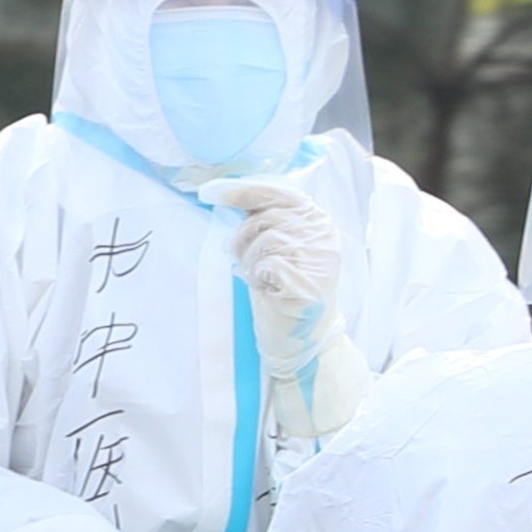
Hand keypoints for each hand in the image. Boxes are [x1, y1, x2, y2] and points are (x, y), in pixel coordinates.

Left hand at [218, 169, 347, 331]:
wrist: (300, 340)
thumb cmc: (281, 291)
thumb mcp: (274, 247)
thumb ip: (263, 220)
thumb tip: (229, 192)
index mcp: (317, 220)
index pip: (278, 193)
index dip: (241, 190)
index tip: (208, 192)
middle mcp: (323, 234)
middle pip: (267, 217)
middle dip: (243, 238)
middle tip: (242, 260)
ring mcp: (320, 258)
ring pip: (266, 240)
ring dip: (251, 261)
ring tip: (260, 278)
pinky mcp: (309, 282)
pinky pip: (268, 265)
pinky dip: (259, 276)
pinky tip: (267, 289)